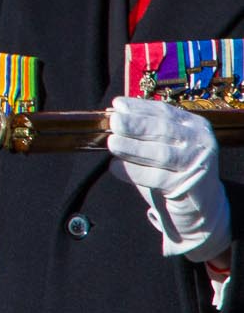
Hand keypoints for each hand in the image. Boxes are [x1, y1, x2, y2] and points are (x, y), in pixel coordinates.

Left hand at [108, 95, 232, 261]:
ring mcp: (196, 164)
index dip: (139, 108)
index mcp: (194, 126)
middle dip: (135, 125)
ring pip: (160, 153)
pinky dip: (132, 171)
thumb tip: (112, 117)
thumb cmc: (173, 171)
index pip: (164, 112)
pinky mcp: (188, 185)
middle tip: (113, 123)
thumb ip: (145, 132)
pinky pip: (156, 177)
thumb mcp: (164, 145)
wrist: (200, 206)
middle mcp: (199, 142)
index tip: (117, 105)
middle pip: (163, 129)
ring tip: (112, 143)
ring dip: (132, 148)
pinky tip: (114, 168)